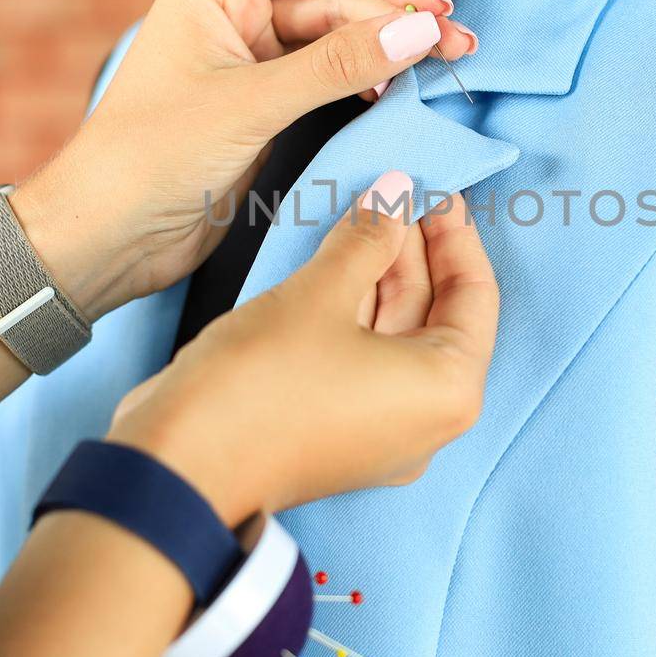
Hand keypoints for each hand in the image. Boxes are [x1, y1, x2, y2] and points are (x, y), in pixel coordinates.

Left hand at [11, 0, 475, 318]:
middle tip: (459, 46)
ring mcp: (251, 56)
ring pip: (340, 37)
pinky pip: (330, 77)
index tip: (436, 7)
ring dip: (391, 49)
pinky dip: (367, 81)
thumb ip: (338, 65)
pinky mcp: (264, 102)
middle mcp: (236, 8)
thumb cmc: (150, 158)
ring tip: (446, 66)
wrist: (106, 235)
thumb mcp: (251, 105)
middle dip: (399, 16)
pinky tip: (399, 94)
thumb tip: (419, 27)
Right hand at [106, 173, 498, 524]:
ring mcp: (380, 431)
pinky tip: (336, 263)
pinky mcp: (337, 431)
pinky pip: (364, 359)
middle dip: (413, 251)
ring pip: (395, 335)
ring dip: (380, 275)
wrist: (180, 465)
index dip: (455, 236)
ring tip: (363, 216)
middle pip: (436, 316)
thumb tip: (395, 192)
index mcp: (447, 390)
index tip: (435, 191)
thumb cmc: (262, 383)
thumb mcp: (321, 293)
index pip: (475, 296)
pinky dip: (356, 311)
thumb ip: (367, 237)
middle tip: (394, 194)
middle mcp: (425, 419)